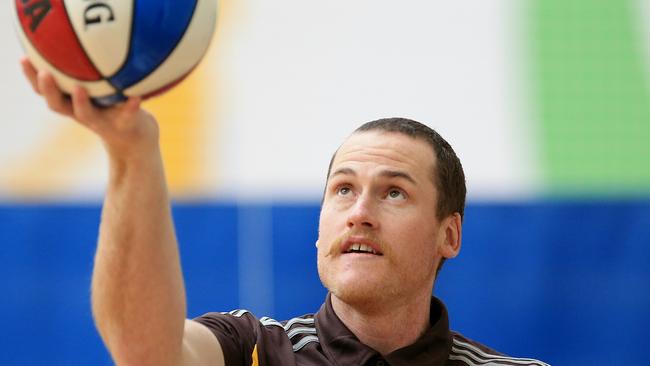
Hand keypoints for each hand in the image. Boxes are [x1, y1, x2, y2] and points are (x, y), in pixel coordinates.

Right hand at [20, 57, 159, 159]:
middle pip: (58, 105)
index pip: (45, 91)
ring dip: (81, 102)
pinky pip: (127, 115)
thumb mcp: (98, 91)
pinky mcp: (124, 126)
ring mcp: (102, 122)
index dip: (32, 77)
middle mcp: (82, 115)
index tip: (24, 58)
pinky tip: (136, 96)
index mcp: (71, 104)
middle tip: (44, 74)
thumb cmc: (112, 108)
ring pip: (86, 115)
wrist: (135, 138)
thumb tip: (80, 36)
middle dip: (49, 90)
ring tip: (79, 88)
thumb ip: (87, 72)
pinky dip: (131, 106)